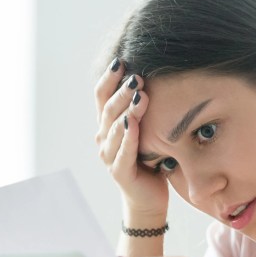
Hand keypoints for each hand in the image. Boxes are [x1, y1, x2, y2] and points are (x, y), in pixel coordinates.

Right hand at [93, 60, 168, 218]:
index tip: (121, 60)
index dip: (109, 78)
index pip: (101, 95)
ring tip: (140, 95)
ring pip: (115, 127)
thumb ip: (142, 108)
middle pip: (108, 108)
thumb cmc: (149, 159)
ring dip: (127, 110)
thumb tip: (154, 75)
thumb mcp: (146, 129)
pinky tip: (134, 124)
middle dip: (122, 91)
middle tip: (137, 76)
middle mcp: (103, 137)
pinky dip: (128, 137)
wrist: (148, 196)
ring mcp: (109, 155)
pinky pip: (123, 151)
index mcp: (107, 124)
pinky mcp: (119, 171)